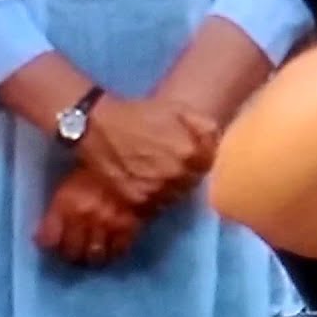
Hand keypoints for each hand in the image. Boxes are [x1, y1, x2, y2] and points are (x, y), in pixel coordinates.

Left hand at [35, 168, 144, 264]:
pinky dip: (115, 252)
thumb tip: (52, 212)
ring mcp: (108, 227)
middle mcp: (84, 220)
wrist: (139, 162)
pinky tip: (114, 248)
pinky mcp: (130, 230)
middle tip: (73, 251)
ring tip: (93, 253)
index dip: (48, 243)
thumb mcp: (74, 176)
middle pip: (72, 252)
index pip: (48, 238)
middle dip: (71, 254)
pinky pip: (119, 251)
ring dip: (92, 257)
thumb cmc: (101, 165)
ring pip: (95, 256)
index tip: (49, 242)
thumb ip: (63, 199)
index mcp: (66, 203)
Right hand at [77, 96, 218, 205]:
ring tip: (156, 174)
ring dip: (170, 189)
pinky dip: (153, 199)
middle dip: (186, 175)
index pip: (209, 167)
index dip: (200, 161)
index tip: (191, 155)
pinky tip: (145, 185)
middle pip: (192, 184)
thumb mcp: (178, 110)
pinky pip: (154, 207)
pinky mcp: (137, 202)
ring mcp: (156, 191)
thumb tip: (219, 143)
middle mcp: (176, 176)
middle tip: (171, 163)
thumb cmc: (139, 114)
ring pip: (174, 197)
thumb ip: (204, 128)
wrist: (97, 126)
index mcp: (190, 153)